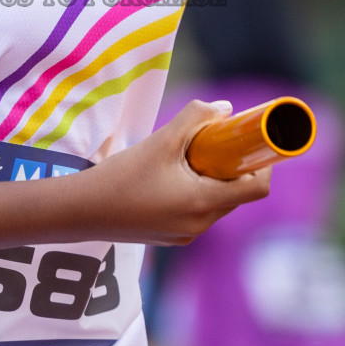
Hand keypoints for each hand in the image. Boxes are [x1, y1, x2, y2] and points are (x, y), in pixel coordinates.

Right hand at [78, 99, 270, 245]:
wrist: (81, 212)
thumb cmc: (122, 176)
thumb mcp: (162, 140)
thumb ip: (196, 119)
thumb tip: (225, 109)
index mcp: (204, 203)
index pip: (256, 188)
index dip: (262, 162)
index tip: (251, 141)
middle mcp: (201, 224)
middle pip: (236, 193)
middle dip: (230, 165)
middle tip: (211, 141)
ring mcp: (186, 234)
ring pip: (216, 201)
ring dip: (211, 177)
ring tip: (181, 157)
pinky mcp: (171, 236)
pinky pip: (197, 210)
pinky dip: (194, 190)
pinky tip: (166, 176)